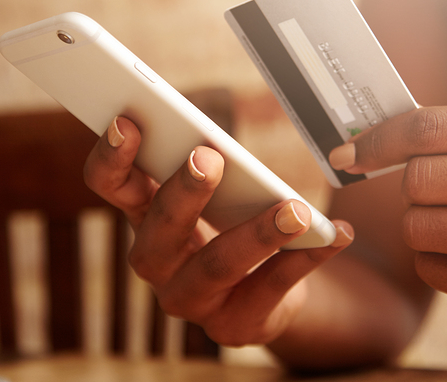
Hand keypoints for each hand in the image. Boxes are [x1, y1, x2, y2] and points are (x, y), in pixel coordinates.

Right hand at [84, 116, 353, 346]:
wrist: (268, 290)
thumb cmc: (231, 222)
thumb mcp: (215, 191)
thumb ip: (205, 164)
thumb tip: (213, 140)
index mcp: (144, 216)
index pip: (110, 187)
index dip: (111, 158)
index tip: (126, 122)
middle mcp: (157, 263)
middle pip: (157, 233)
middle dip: (183, 194)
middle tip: (209, 158)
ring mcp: (193, 301)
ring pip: (216, 266)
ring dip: (256, 234)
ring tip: (295, 209)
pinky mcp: (236, 324)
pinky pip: (273, 288)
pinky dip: (308, 257)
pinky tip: (335, 234)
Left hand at [329, 105, 446, 339]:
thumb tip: (376, 136)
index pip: (427, 128)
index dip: (377, 139)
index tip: (350, 150)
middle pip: (416, 179)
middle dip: (416, 188)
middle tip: (442, 194)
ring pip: (416, 225)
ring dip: (426, 226)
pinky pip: (431, 267)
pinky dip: (440, 260)